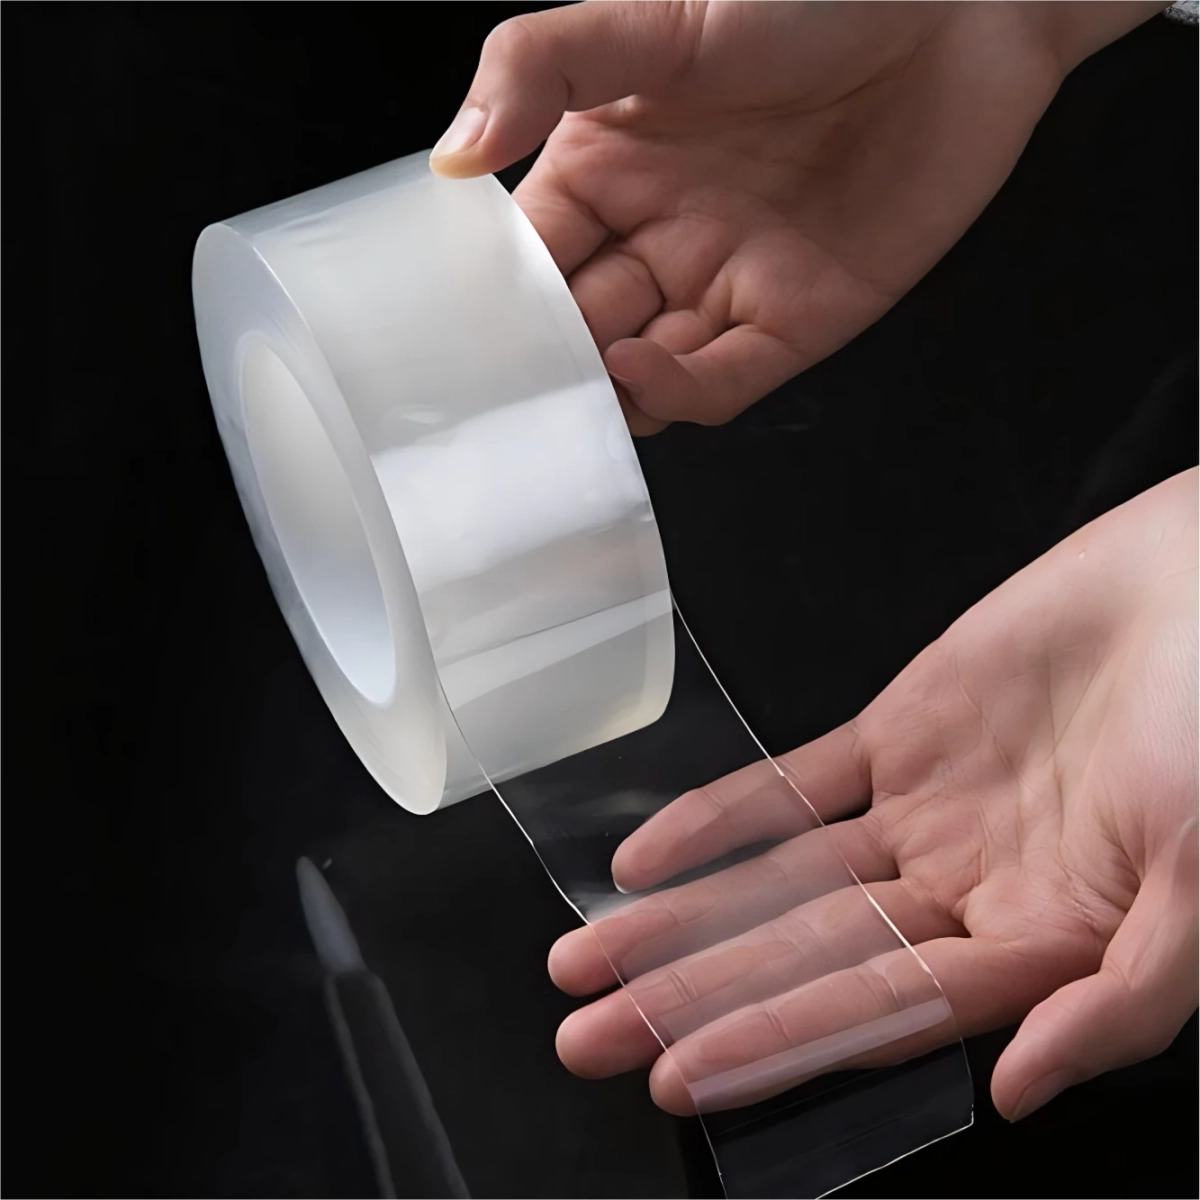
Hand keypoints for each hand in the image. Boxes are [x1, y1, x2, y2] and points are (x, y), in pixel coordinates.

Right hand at [432, 0, 1158, 432]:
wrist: (961, 12)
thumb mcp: (655, 17)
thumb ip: (544, 65)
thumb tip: (454, 152)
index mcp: (608, 168)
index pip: (528, 258)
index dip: (495, 301)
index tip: (454, 337)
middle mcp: (658, 236)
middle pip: (579, 328)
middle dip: (546, 365)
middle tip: (508, 394)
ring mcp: (724, 284)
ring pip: (642, 372)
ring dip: (603, 395)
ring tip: (569, 400)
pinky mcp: (794, 323)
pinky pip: (721, 380)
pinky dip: (676, 390)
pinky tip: (639, 376)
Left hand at [547, 467, 1199, 1119]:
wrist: (1199, 578)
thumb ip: (1122, 997)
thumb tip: (1015, 1090)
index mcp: (1038, 945)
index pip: (879, 1013)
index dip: (779, 1045)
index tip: (680, 1078)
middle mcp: (966, 892)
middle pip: (805, 960)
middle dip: (695, 1001)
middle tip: (589, 1038)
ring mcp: (923, 814)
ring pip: (779, 883)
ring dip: (683, 921)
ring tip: (587, 960)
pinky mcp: (896, 735)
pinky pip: (791, 787)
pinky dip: (718, 820)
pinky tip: (646, 861)